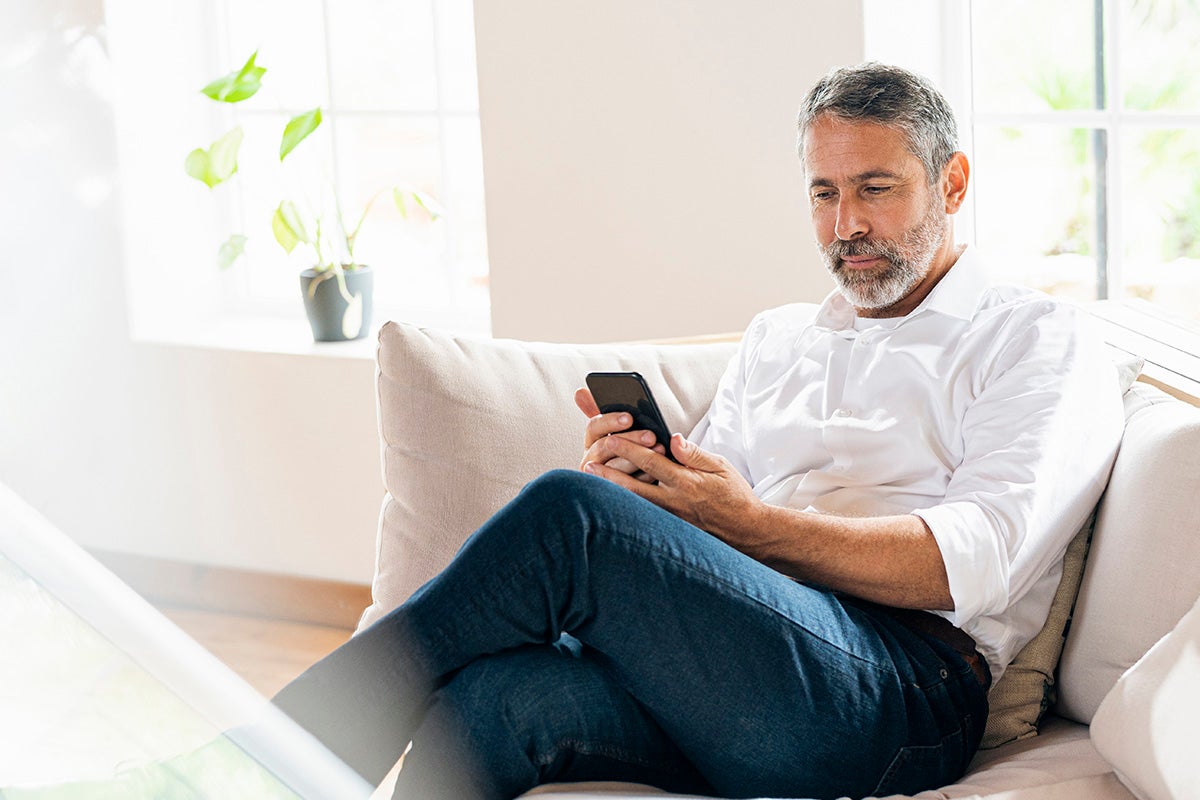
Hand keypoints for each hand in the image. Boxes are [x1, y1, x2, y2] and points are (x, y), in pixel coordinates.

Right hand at [574, 387, 665, 481]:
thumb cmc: (630, 446)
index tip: (629, 417)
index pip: (594, 426)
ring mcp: (600, 479)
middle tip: (651, 435)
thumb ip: (602, 408)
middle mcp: (591, 459)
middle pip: (604, 447)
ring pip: (614, 469)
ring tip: (660, 450)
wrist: (652, 483)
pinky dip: (642, 478)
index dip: (611, 421)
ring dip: (636, 459)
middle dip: (630, 440)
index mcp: (592, 439)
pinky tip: (656, 472)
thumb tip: (580, 391)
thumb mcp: (620, 427)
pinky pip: (625, 488)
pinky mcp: (614, 494)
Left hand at [583, 429, 761, 542]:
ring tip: (591, 483)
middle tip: (588, 463)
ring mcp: (670, 519)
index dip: (628, 449)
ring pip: (634, 505)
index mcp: (687, 482)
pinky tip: (610, 503)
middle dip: (609, 475)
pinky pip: (643, 517)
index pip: (651, 462)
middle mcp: (675, 502)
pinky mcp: (670, 530)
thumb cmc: (734, 495)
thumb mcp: (721, 467)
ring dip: (612, 493)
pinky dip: (626, 509)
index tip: (610, 439)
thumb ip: (695, 454)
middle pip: (634, 487)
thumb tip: (673, 439)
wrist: (746, 531)